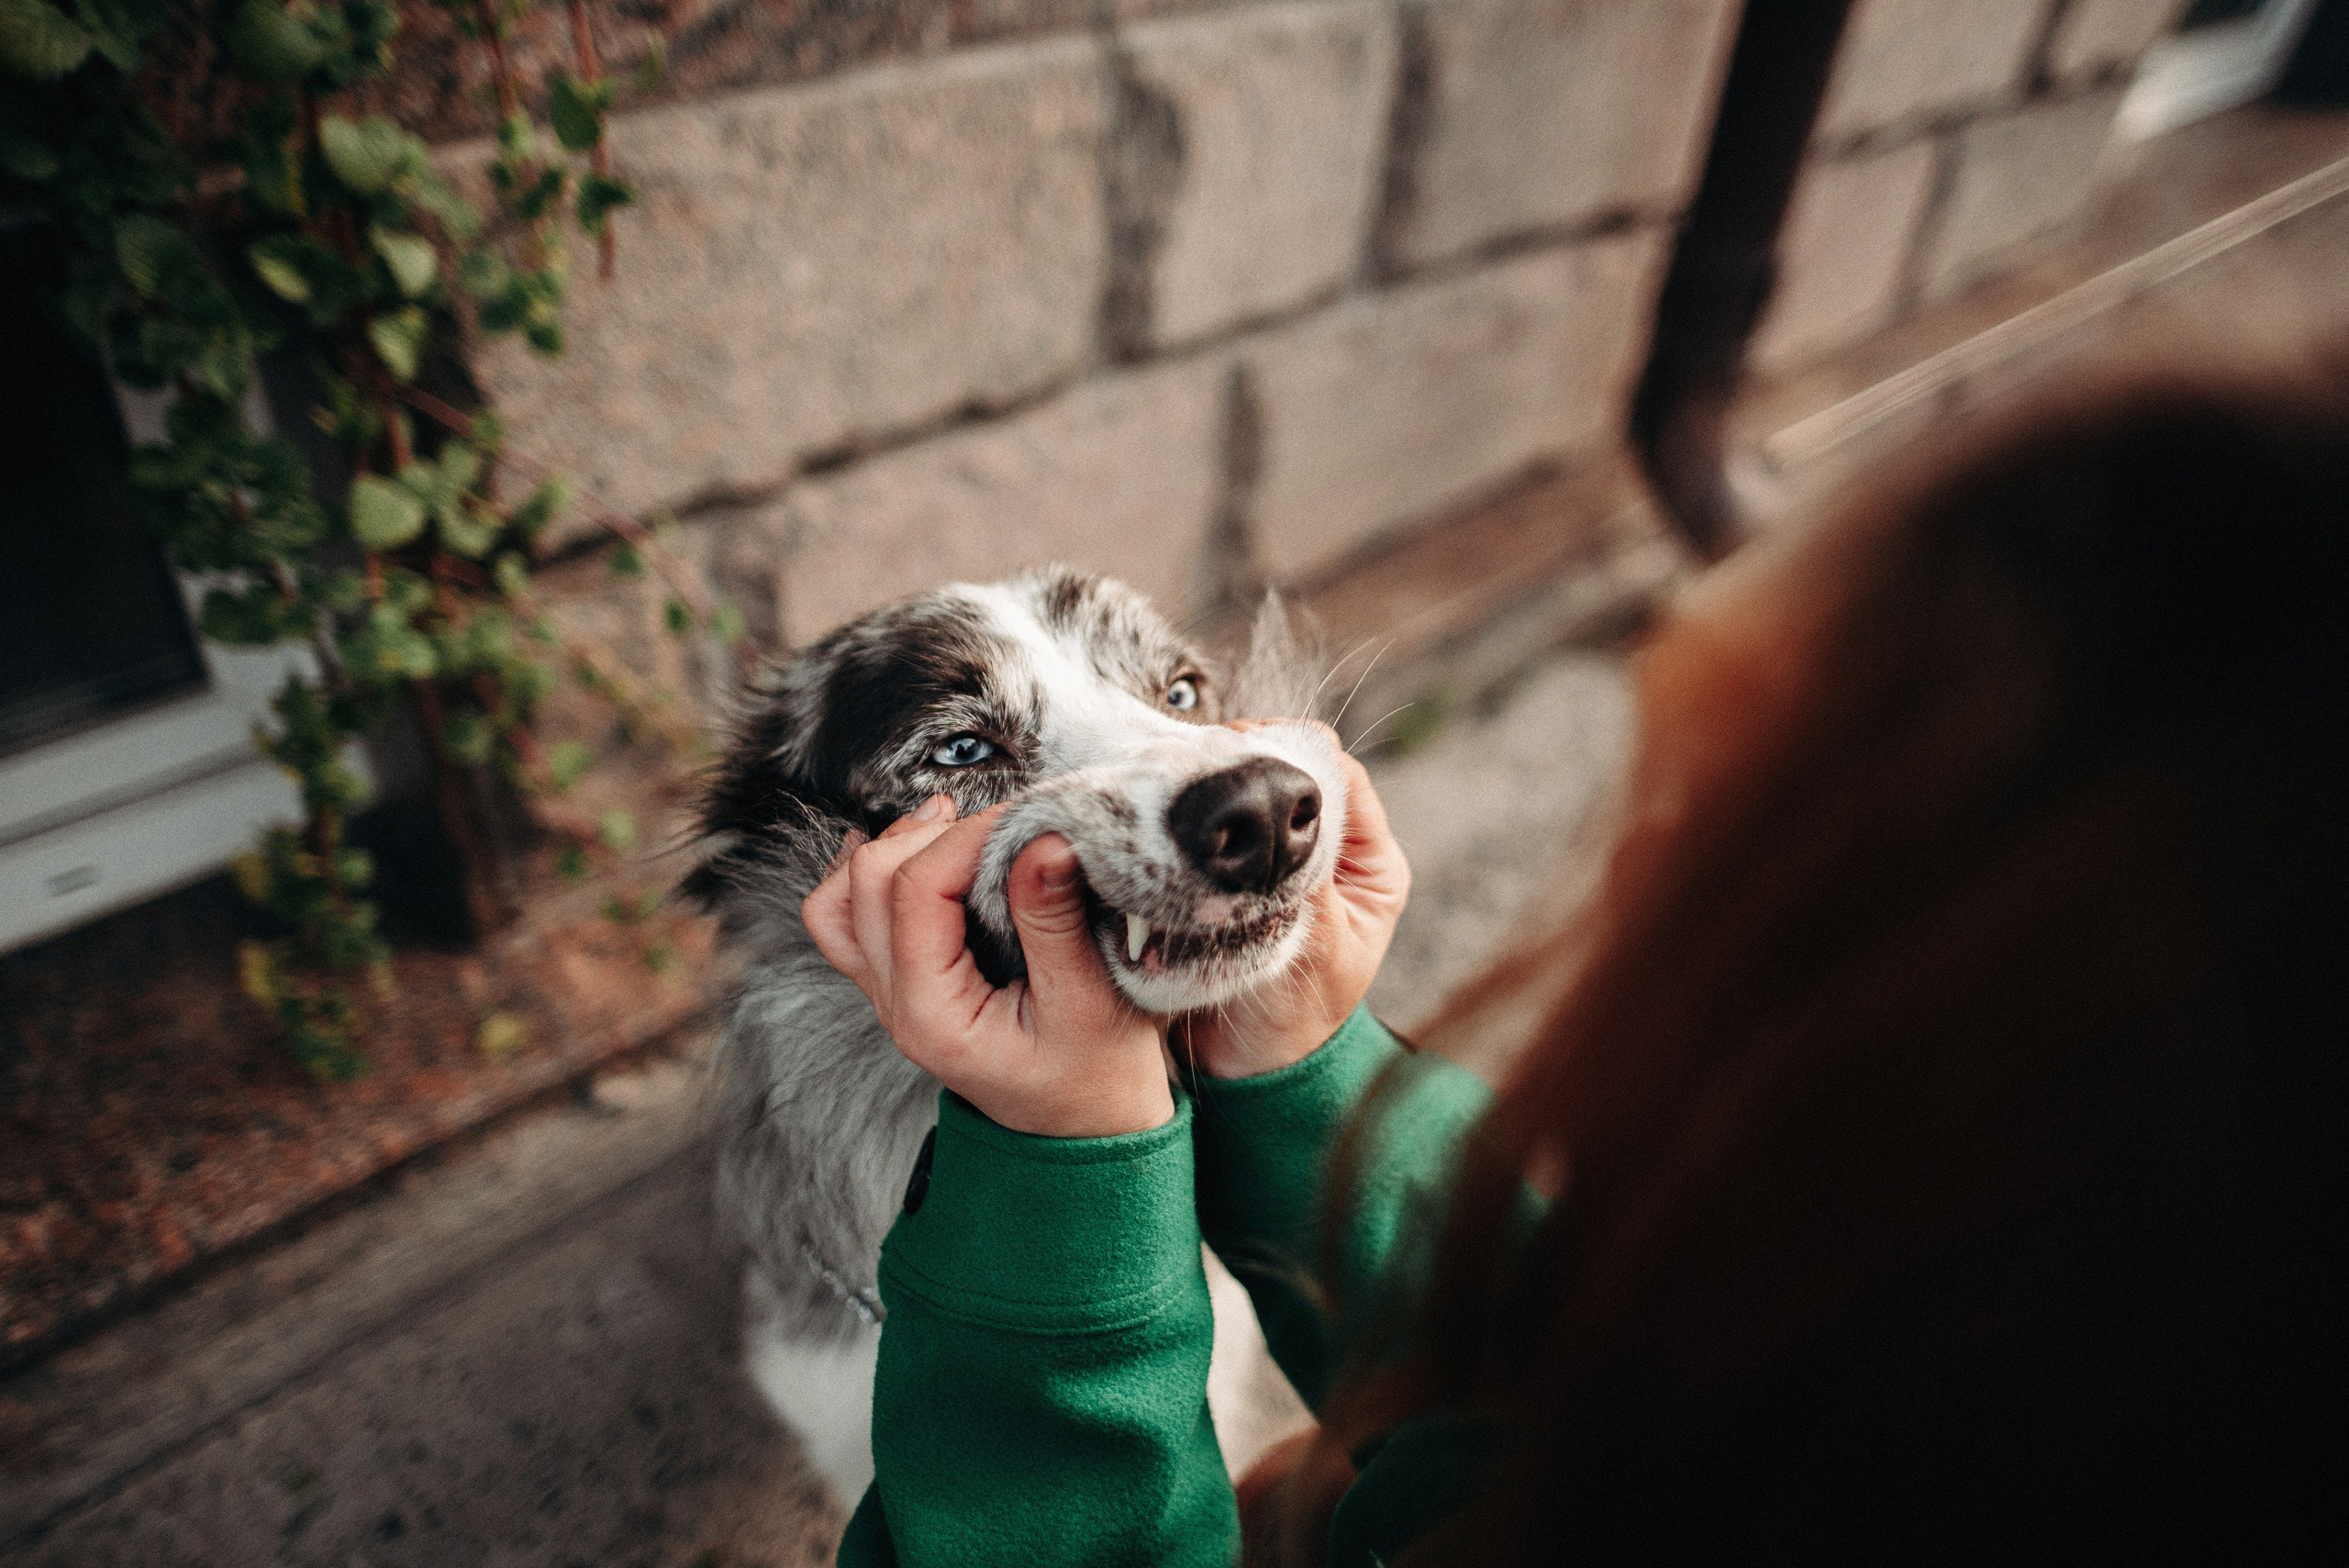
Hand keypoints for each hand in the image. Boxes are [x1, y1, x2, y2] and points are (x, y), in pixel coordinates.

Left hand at [802, 795, 1173, 1137]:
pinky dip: (866, 876)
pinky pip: (848, 921)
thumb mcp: (1093, 1003)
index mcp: (934, 1016)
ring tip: (952, 825)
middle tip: (1000, 823)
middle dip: (931, 836)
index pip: (916, 892)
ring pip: (842, 900)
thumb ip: (1058, 922)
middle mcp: (895, 1006)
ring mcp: (889, 997)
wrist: (1087, 1131)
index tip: (1025, 819)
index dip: (966, 838)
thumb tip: (1044, 839)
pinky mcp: (901, 985)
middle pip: (867, 884)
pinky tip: (910, 847)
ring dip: (892, 849)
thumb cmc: (1097, 1077)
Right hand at [1173, 739, 1409, 1079]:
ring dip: (1222, 785)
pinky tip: (1174, 814)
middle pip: (1296, 775)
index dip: (1297, 755)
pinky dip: (1202, 817)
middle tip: (1203, 761)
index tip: (1245, 749)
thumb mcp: (1316, 951)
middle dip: (1251, 762)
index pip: (1343, 779)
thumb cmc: (1294, 1023)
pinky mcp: (1240, 873)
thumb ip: (1307, 884)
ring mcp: (1284, 861)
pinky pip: (1224, 827)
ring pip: (1256, 794)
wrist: (1247, 1066)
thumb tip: (1286, 819)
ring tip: (1182, 782)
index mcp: (1371, 866)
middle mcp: (1333, 853)